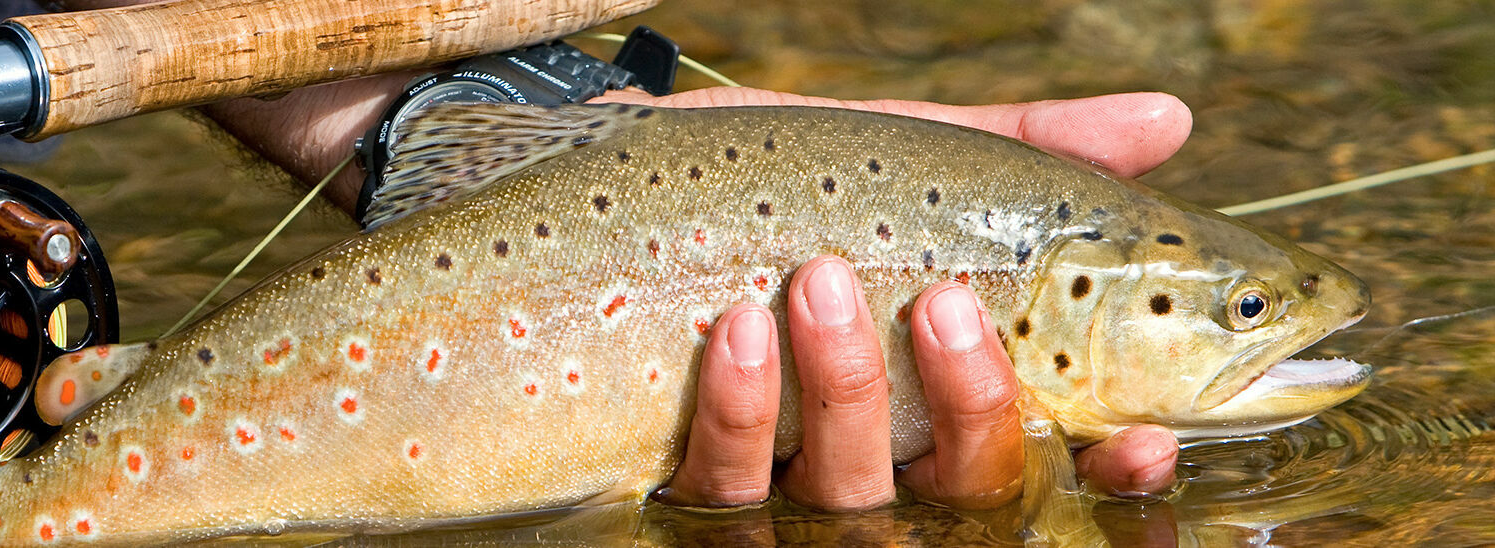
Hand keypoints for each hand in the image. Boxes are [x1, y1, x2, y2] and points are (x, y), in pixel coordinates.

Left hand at [618, 88, 1188, 509]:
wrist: (601, 178)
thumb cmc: (766, 179)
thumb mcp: (896, 155)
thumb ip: (1028, 153)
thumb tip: (1172, 120)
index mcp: (948, 397)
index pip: (1054, 466)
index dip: (1113, 474)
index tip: (1143, 437)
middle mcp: (883, 460)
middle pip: (964, 492)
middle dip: (973, 408)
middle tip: (946, 302)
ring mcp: (785, 484)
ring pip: (850, 499)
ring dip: (847, 393)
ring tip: (819, 282)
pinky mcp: (692, 488)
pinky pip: (729, 490)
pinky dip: (741, 414)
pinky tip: (739, 334)